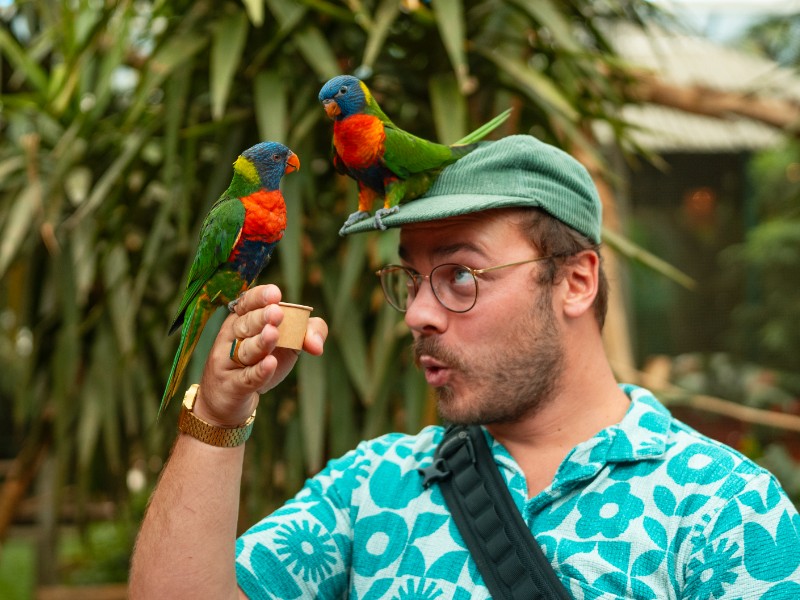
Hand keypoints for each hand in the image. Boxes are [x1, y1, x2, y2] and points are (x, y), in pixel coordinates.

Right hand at [195, 284, 326, 426]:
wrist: (232, 400)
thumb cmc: (261, 363)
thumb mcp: (288, 344)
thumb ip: (307, 334)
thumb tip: (317, 345)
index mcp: (243, 320)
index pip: (247, 303)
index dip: (259, 297)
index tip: (275, 294)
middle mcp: (232, 337)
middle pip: (246, 324)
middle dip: (262, 317)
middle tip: (277, 313)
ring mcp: (228, 362)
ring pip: (245, 349)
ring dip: (260, 341)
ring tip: (274, 334)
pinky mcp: (232, 385)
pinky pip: (246, 377)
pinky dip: (259, 371)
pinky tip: (271, 363)